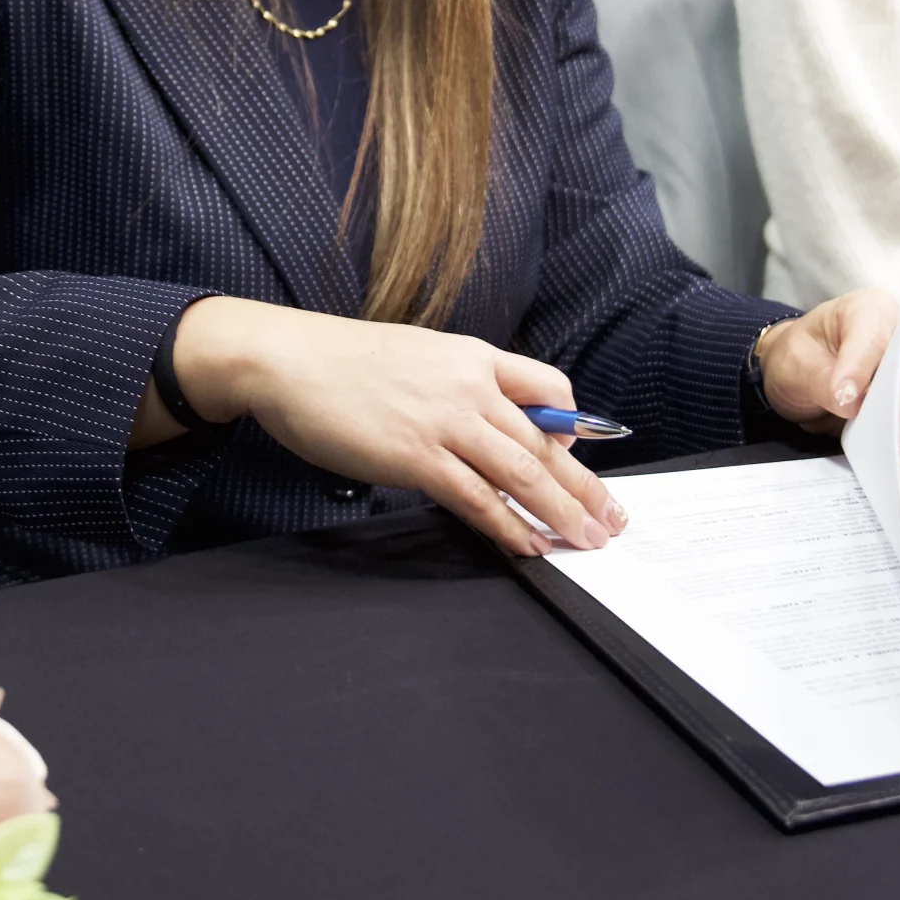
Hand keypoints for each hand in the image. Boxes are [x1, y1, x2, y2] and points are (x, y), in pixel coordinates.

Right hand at [159, 297, 627, 558]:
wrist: (286, 361)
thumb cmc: (342, 364)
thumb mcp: (416, 357)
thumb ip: (457, 385)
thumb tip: (487, 423)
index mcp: (473, 355)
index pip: (549, 385)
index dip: (576, 426)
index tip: (586, 457)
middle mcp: (469, 385)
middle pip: (546, 440)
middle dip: (584, 486)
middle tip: (613, 519)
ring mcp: (444, 420)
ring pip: (522, 471)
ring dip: (560, 512)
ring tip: (585, 541)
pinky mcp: (415, 456)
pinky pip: (476, 497)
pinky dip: (507, 524)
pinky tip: (527, 544)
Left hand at [756, 288, 899, 471]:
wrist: (808, 367)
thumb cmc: (803, 357)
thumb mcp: (796, 364)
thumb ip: (822, 379)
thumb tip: (851, 401)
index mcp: (868, 308)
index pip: (873, 337)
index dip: (861, 368)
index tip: (845, 399)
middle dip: (896, 403)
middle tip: (880, 438)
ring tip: (891, 460)